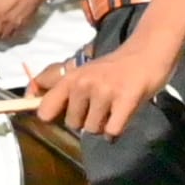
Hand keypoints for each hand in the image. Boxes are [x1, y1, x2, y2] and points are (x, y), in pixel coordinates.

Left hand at [31, 41, 175, 137]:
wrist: (147, 53)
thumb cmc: (113, 68)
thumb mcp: (83, 74)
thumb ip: (64, 92)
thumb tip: (38, 109)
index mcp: (70, 79)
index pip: (45, 109)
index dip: (49, 118)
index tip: (56, 118)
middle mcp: (84, 85)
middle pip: (73, 124)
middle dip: (85, 121)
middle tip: (100, 108)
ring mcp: (105, 92)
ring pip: (93, 129)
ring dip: (103, 125)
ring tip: (113, 109)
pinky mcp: (126, 100)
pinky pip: (112, 131)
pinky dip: (116, 132)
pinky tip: (121, 118)